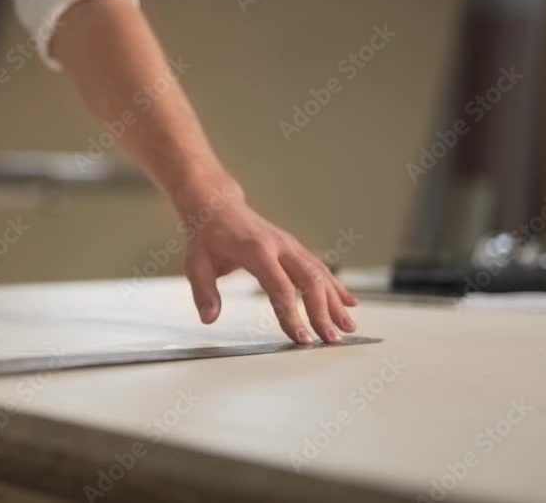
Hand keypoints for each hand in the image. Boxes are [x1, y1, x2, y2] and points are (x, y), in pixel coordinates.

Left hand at [178, 178, 358, 344]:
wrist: (217, 207)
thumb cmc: (207, 236)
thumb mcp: (196, 263)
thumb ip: (203, 291)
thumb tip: (209, 318)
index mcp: (256, 250)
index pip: (280, 287)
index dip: (292, 315)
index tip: (301, 339)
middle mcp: (279, 246)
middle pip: (309, 281)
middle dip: (322, 312)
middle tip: (330, 340)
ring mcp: (290, 245)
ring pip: (320, 274)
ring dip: (336, 302)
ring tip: (348, 328)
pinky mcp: (295, 248)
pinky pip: (319, 267)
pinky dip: (336, 286)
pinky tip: (349, 303)